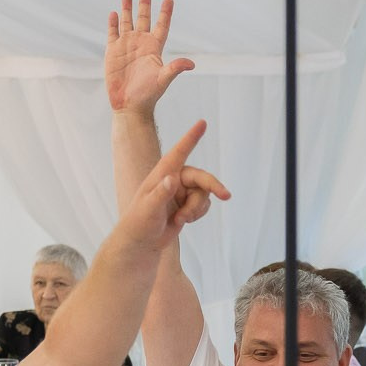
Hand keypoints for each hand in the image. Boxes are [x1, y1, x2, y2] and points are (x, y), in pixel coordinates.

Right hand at [105, 0, 194, 116]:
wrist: (129, 105)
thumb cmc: (149, 94)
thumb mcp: (163, 79)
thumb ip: (175, 69)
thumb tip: (191, 64)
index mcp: (154, 48)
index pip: (161, 26)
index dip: (165, 13)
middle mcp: (141, 44)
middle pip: (144, 18)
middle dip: (145, 3)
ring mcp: (126, 46)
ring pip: (127, 22)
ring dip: (127, 8)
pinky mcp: (113, 51)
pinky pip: (112, 33)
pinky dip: (113, 23)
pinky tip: (113, 13)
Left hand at [120, 120, 229, 249]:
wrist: (142, 242)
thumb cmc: (139, 223)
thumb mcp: (148, 209)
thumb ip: (160, 193)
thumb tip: (172, 179)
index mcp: (162, 174)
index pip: (179, 152)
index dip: (191, 138)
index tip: (202, 123)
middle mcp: (174, 179)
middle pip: (201, 177)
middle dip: (212, 187)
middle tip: (226, 195)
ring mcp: (181, 192)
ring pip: (203, 194)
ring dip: (196, 209)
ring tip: (181, 219)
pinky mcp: (186, 204)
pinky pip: (203, 205)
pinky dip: (197, 214)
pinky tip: (183, 221)